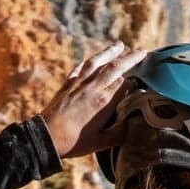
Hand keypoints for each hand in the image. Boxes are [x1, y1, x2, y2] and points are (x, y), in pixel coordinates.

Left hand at [35, 41, 148, 159]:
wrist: (46, 136)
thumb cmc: (74, 142)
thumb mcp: (101, 143)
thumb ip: (119, 134)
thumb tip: (131, 125)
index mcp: (104, 102)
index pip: (124, 84)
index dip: (134, 80)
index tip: (143, 80)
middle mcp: (92, 88)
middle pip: (114, 68)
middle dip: (130, 58)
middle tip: (142, 51)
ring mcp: (78, 84)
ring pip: (96, 62)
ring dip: (109, 52)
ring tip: (119, 44)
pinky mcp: (66, 85)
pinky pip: (79, 68)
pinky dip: (88, 62)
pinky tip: (93, 60)